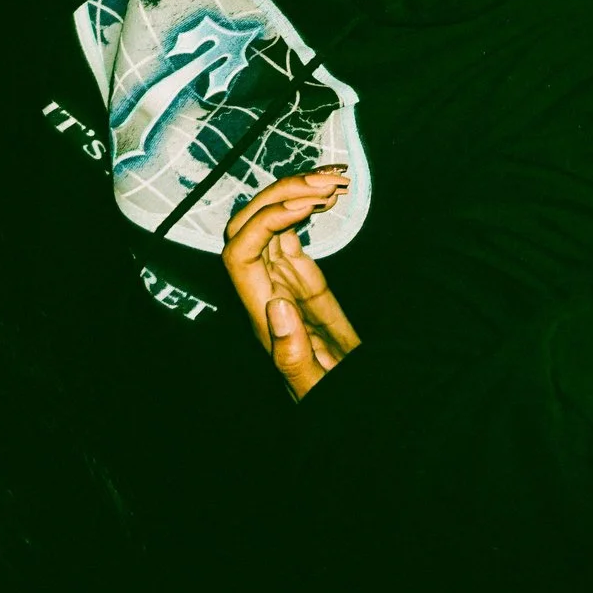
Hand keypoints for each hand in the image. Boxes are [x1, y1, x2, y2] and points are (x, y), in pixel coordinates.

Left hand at [222, 170, 362, 399]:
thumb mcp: (317, 390)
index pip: (240, 255)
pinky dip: (308, 209)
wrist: (351, 411)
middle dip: (281, 195)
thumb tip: (277, 307)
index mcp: (264, 318)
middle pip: (249, 229)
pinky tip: (331, 196)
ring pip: (271, 225)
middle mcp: (267, 293)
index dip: (264, 222)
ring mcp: (284, 284)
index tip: (305, 207)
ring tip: (335, 180)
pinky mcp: (303, 281)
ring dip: (297, 194)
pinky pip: (293, 235)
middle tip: (327, 183)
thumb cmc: (333, 406)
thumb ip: (294, 356)